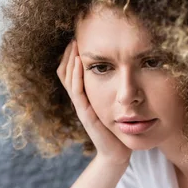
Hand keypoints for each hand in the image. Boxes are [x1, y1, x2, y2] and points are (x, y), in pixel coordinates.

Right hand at [57, 39, 131, 165]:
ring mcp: (81, 107)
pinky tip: (80, 61)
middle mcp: (79, 101)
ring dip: (70, 60)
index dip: (72, 56)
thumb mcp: (113, 104)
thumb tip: (122, 68)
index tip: (79, 38)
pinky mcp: (85, 114)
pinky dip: (76, 75)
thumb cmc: (118, 129)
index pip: (71, 72)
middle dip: (69, 54)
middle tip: (74, 36)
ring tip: (75, 44)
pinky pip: (77, 91)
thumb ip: (112, 90)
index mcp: (85, 97)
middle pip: (65, 73)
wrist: (117, 152)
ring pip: (68, 79)